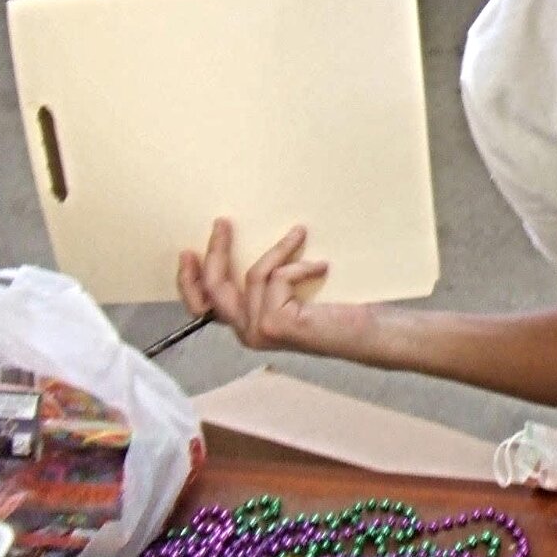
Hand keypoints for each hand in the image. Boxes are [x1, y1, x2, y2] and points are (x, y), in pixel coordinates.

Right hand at [176, 217, 364, 353]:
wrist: (368, 332)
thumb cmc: (338, 311)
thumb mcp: (292, 293)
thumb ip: (269, 282)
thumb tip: (251, 244)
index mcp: (248, 326)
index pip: (204, 307)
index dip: (189, 280)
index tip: (188, 251)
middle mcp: (248, 333)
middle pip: (214, 289)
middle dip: (215, 252)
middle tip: (222, 223)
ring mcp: (260, 331)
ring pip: (252, 275)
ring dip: (278, 250)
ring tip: (299, 233)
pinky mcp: (276, 323)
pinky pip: (277, 278)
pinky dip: (299, 266)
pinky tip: (322, 267)